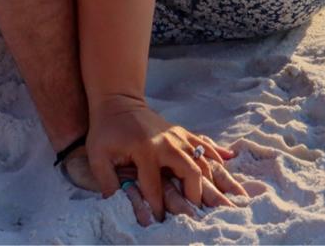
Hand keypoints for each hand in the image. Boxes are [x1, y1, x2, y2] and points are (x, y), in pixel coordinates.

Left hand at [87, 95, 246, 222]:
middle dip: (194, 194)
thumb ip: (107, 182)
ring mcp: (178, 135)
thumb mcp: (98, 156)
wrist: (118, 102)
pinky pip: (204, 145)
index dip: (156, 206)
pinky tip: (226, 166)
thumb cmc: (106, 131)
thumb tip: (114, 204)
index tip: (159, 222)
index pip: (154, 186)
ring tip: (211, 197)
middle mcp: (166, 142)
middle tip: (193, 211)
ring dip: (209, 179)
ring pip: (202, 160)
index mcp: (145, 150)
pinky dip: (216, 156)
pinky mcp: (182, 132)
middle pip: (190, 171)